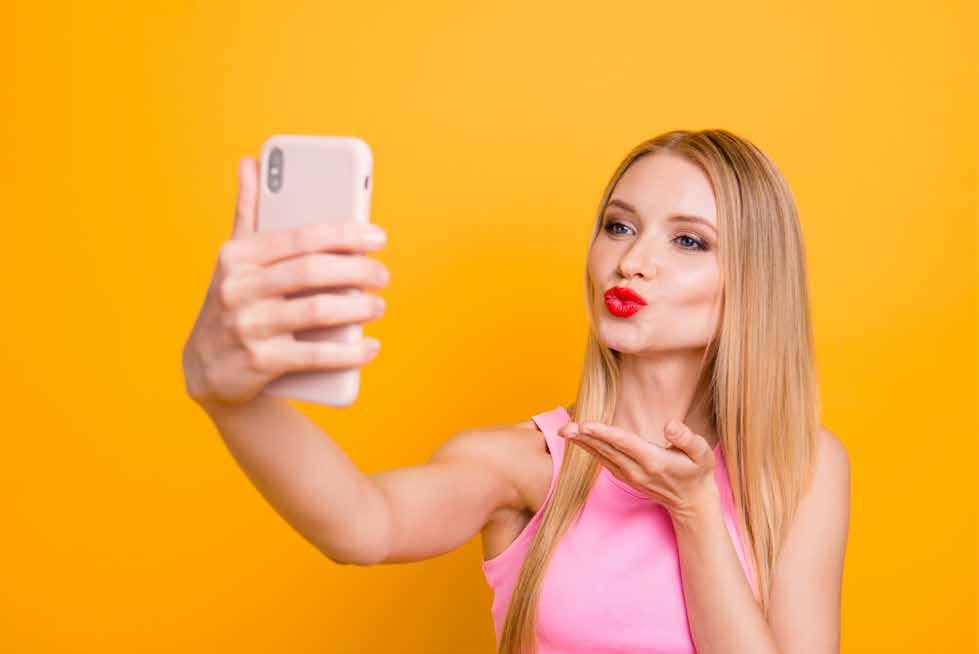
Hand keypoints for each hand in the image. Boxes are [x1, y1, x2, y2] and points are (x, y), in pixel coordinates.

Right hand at [181, 156, 389, 408]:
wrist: (205, 369)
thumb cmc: (233, 303)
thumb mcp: (234, 258)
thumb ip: (247, 212)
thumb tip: (251, 161)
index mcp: (239, 256)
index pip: (301, 237)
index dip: (345, 235)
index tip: (378, 237)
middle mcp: (240, 288)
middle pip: (312, 272)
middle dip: (357, 271)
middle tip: (383, 275)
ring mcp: (248, 326)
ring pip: (317, 312)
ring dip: (357, 309)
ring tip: (378, 306)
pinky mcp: (259, 362)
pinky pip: (314, 355)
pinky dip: (348, 352)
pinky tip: (369, 347)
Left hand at [557, 418, 719, 519]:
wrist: (693, 502)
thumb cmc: (698, 471)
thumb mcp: (701, 453)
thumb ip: (686, 438)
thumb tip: (669, 424)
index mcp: (654, 461)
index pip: (624, 443)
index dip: (603, 433)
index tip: (584, 425)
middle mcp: (637, 470)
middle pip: (606, 450)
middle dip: (584, 438)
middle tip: (563, 428)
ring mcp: (630, 476)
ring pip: (602, 456)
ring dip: (582, 443)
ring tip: (564, 430)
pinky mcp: (625, 477)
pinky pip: (604, 461)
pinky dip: (590, 449)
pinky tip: (579, 438)